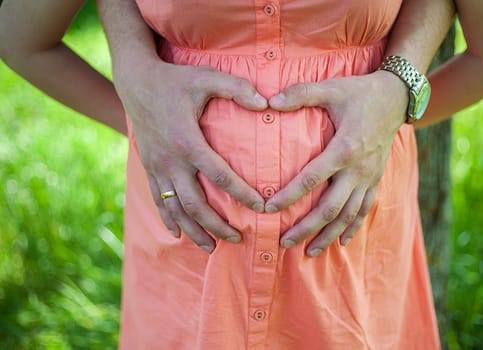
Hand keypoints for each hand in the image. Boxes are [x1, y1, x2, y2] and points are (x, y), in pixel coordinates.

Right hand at [115, 61, 267, 252]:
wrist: (135, 81)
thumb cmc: (176, 80)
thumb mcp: (207, 77)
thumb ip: (237, 88)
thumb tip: (267, 103)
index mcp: (188, 141)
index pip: (220, 175)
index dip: (242, 193)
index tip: (263, 206)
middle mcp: (171, 160)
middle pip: (195, 203)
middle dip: (217, 224)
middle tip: (238, 238)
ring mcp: (157, 167)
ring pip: (175, 208)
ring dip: (194, 230)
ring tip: (212, 248)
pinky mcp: (149, 167)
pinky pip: (157, 199)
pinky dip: (168, 219)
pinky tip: (178, 234)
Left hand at [267, 70, 407, 256]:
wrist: (396, 97)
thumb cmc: (359, 92)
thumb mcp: (330, 88)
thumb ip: (300, 94)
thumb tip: (268, 102)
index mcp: (345, 147)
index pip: (312, 178)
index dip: (289, 195)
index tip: (268, 209)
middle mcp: (359, 168)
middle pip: (330, 207)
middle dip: (306, 227)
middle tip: (283, 242)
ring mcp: (369, 176)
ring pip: (348, 215)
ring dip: (328, 235)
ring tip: (309, 252)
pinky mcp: (376, 178)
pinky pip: (365, 209)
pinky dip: (353, 227)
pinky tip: (342, 242)